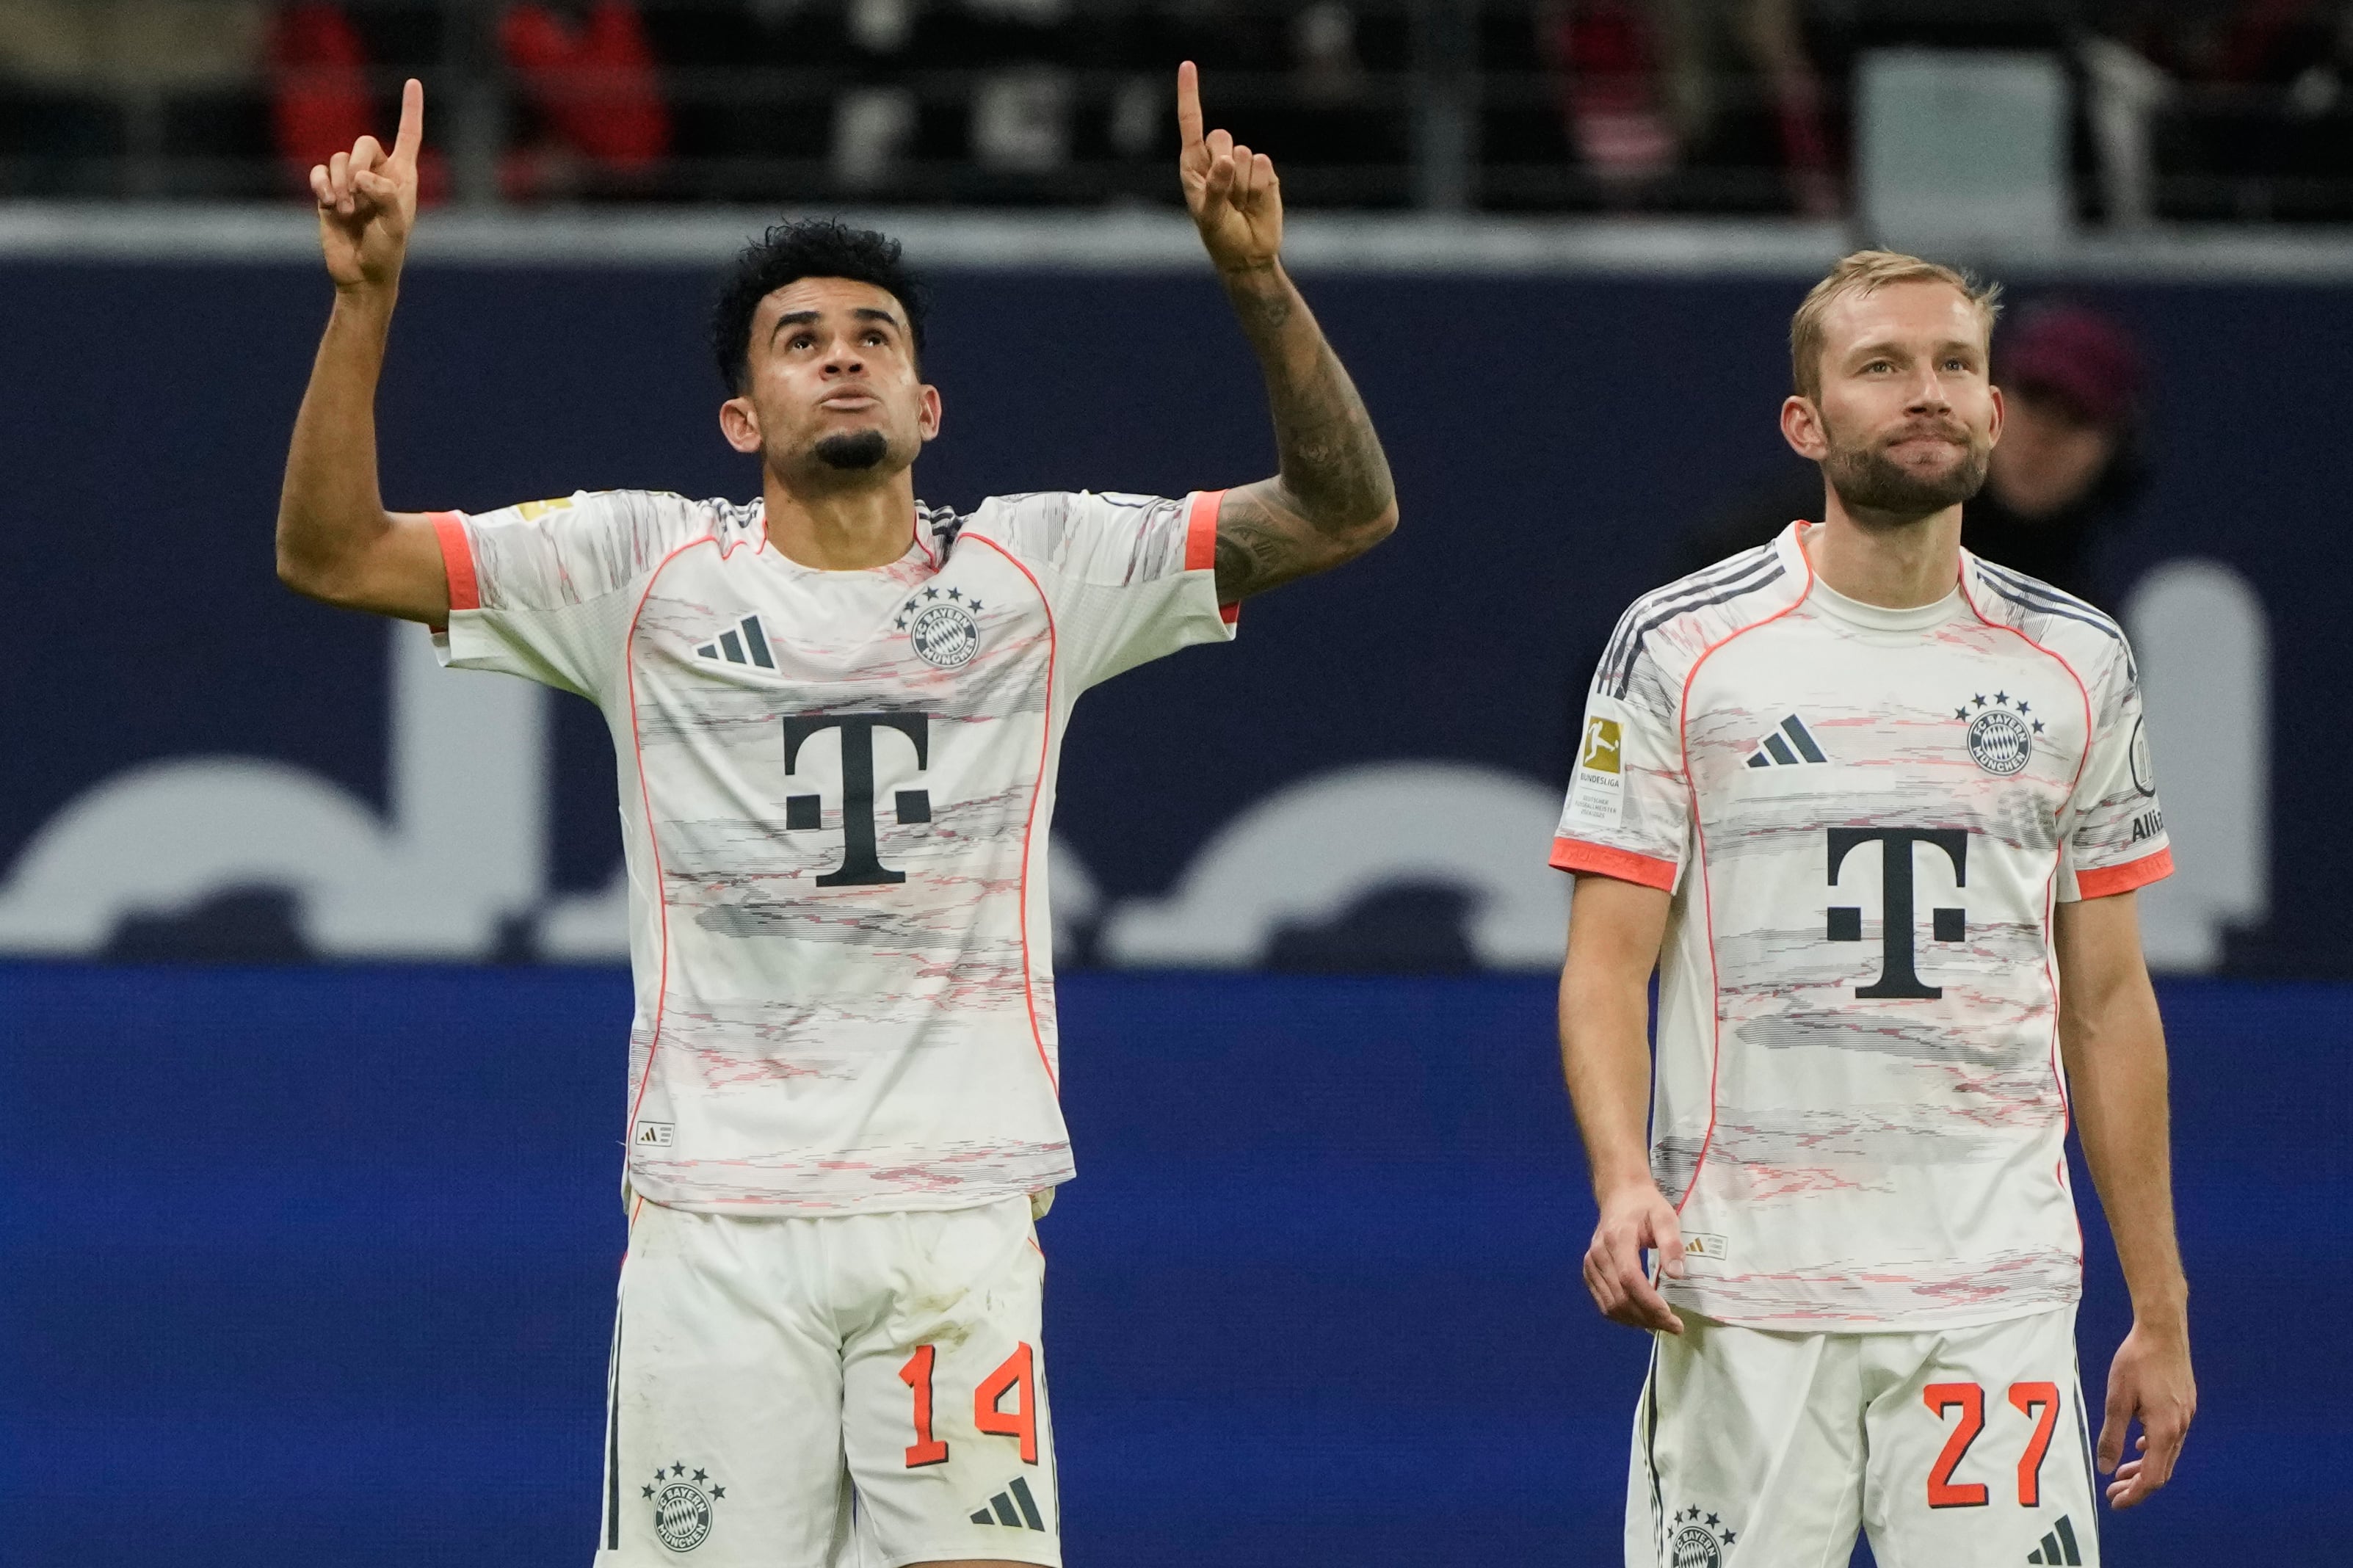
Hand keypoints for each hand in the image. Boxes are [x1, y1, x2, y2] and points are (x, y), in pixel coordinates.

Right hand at [312, 77, 424, 293]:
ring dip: (339, 182)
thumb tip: (362, 177)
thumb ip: (385, 196)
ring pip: (338, 159)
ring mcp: (351, 183)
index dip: (410, 109)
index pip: (408, 135)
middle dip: (357, 163)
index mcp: (402, 178)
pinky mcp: (328, 193)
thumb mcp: (394, 226)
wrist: (361, 275)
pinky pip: (319, 172)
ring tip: (344, 210)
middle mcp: (377, 175)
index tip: (413, 82)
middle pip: (362, 143)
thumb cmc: (386, 252)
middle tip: (356, 194)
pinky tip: (326, 202)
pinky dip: (320, 183)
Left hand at [1176, 60, 1282, 275]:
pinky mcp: (1266, 173)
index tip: (1188, 65)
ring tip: (1241, 204)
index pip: (1191, 122)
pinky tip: (1255, 203)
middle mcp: (1217, 158)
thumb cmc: (1220, 235)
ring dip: (1244, 185)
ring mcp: (1243, 164)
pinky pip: (1265, 166)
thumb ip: (1216, 188)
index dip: (1190, 94)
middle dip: (1223, 164)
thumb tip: (1229, 160)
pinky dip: (1261, 188)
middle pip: (1222, 137)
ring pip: (1246, 154)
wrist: (1249, 254)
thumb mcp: (1210, 216)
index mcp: (1194, 163)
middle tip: (1226, 195)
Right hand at [1583, 1180, 1685, 1334]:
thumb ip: (1672, 1244)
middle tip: (1674, 1326)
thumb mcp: (1666, 1217)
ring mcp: (1590, 1265)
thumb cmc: (1646, 1207)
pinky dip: (1623, 1316)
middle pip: (1620, 1297)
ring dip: (1636, 1321)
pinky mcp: (1589, 1272)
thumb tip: (1677, 1275)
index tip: (1672, 1318)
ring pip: (1610, 1306)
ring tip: (1661, 1323)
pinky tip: (1642, 1316)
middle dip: (1648, 1318)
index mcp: (1617, 1239)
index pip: (1629, 1279)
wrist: (1620, 1197)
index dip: (1649, 1303)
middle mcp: (1598, 1254)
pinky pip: (1603, 1303)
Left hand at [2098, 1317, 2194, 1506]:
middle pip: (2161, 1470)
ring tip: (2121, 1472)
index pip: (2153, 1477)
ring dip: (2144, 1466)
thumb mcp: (2117, 1399)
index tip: (2116, 1502)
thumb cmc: (2136, 1361)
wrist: (2162, 1330)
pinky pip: (2170, 1437)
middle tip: (2113, 1492)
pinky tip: (2138, 1443)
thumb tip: (2106, 1468)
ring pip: (2166, 1454)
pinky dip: (2153, 1448)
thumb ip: (2112, 1436)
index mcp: (2165, 1430)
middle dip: (2137, 1485)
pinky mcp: (2184, 1405)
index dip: (2135, 1494)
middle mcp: (2181, 1427)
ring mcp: (2186, 1416)